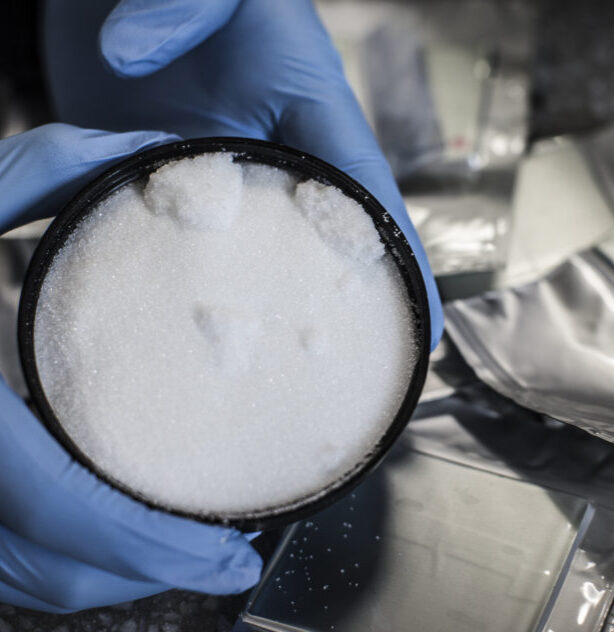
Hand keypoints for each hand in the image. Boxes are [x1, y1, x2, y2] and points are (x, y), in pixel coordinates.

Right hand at [0, 124, 260, 611]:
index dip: (148, 542)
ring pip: (21, 583)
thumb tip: (158, 159)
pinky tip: (110, 537)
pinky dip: (61, 564)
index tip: (230, 554)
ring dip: (110, 575)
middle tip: (226, 554)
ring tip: (185, 547)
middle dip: (146, 568)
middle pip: (48, 567)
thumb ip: (42, 169)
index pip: (55, 501)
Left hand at [43, 0, 443, 348]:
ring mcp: (219, 174)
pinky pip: (179, 243)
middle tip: (368, 374)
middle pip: (322, 242)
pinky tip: (183, 329)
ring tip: (282, 376)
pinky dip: (187, 284)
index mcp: (311, 110)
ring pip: (254, 255)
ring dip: (268, 308)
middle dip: (347, 305)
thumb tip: (130, 52)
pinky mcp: (166, 185)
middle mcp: (273, 153)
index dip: (400, 263)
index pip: (365, 194)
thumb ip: (191, 4)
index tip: (427, 325)